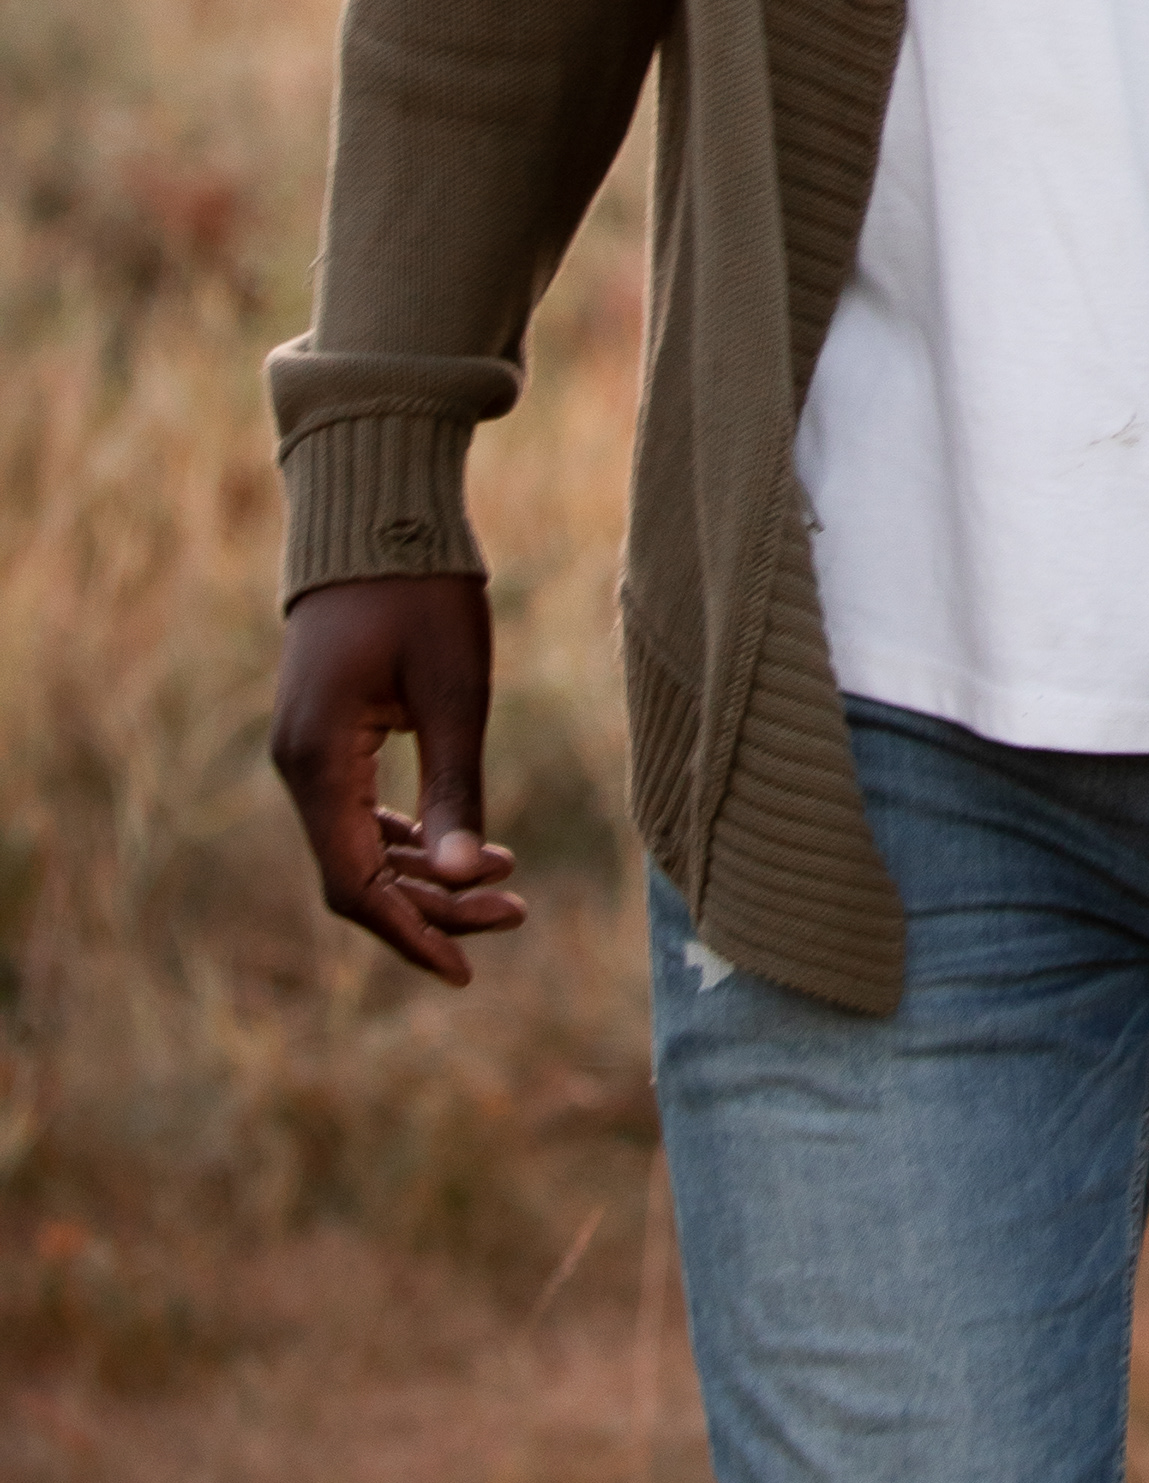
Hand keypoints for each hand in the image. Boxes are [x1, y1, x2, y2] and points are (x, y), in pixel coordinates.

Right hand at [269, 573, 525, 986]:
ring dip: (424, 875)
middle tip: (517, 913)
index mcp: (318, 762)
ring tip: (507, 884)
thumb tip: (462, 876)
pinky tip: (462, 849)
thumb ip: (456, 789)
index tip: (467, 967)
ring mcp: (307, 751)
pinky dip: (406, 839)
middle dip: (433, 907)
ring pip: (358, 848)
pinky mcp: (325, 735)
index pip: (354, 885)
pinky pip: (356, 813)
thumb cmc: (421, 593)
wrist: (376, 515)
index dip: (410, 933)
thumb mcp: (455, 692)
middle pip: (357, 876)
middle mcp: (298, 766)